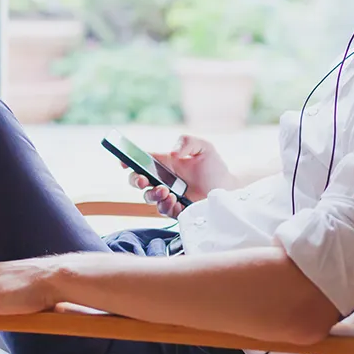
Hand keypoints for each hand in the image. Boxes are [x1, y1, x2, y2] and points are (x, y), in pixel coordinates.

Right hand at [123, 135, 237, 216]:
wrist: (230, 189)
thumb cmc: (214, 167)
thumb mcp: (203, 147)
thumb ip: (187, 142)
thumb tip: (173, 152)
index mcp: (163, 163)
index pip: (140, 161)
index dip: (127, 160)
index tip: (123, 161)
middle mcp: (162, 180)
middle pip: (137, 181)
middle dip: (135, 180)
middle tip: (143, 180)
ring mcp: (167, 196)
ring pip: (149, 198)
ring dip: (152, 195)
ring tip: (165, 191)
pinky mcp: (176, 211)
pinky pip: (164, 211)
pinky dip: (165, 206)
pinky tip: (173, 200)